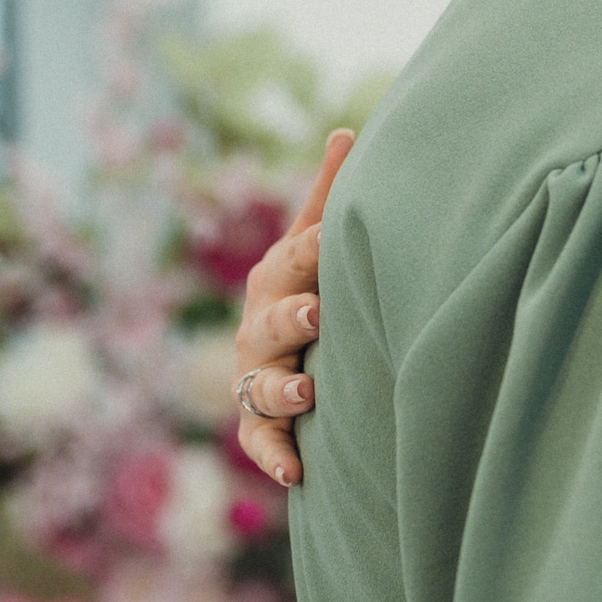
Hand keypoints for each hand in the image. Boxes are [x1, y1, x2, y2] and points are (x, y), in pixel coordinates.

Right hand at [233, 128, 351, 485]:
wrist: (286, 346)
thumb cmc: (309, 282)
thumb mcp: (316, 239)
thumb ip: (332, 194)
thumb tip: (348, 128)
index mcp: (277, 275)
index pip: (295, 258)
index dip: (314, 249)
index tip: (333, 239)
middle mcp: (259, 325)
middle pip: (272, 320)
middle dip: (292, 316)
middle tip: (317, 312)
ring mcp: (253, 374)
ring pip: (261, 383)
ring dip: (282, 388)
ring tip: (307, 391)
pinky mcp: (257, 423)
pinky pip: (259, 443)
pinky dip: (274, 457)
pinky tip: (295, 472)